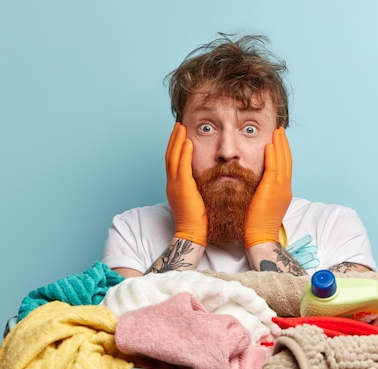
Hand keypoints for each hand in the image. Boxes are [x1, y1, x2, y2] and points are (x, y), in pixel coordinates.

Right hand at [165, 123, 207, 245]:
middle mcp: (172, 183)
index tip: (181, 135)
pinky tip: (188, 141)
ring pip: (173, 157)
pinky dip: (183, 152)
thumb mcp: (197, 200)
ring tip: (182, 127)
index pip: (173, 161)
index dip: (176, 147)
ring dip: (177, 140)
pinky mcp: (181, 187)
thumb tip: (207, 180)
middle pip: (170, 155)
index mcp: (175, 186)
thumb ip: (199, 188)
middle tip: (179, 125)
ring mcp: (174, 185)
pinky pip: (181, 165)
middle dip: (174, 139)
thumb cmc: (199, 221)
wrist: (192, 234)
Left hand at [243, 127, 292, 249]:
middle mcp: (285, 188)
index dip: (283, 152)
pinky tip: (269, 145)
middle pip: (287, 160)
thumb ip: (262, 192)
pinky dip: (273, 155)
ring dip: (280, 144)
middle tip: (280, 131)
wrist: (260, 237)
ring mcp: (281, 189)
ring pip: (283, 161)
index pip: (285, 167)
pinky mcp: (272, 190)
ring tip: (277, 132)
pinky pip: (274, 168)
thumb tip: (255, 184)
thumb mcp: (262, 204)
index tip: (278, 141)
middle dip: (284, 144)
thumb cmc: (256, 225)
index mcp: (283, 192)